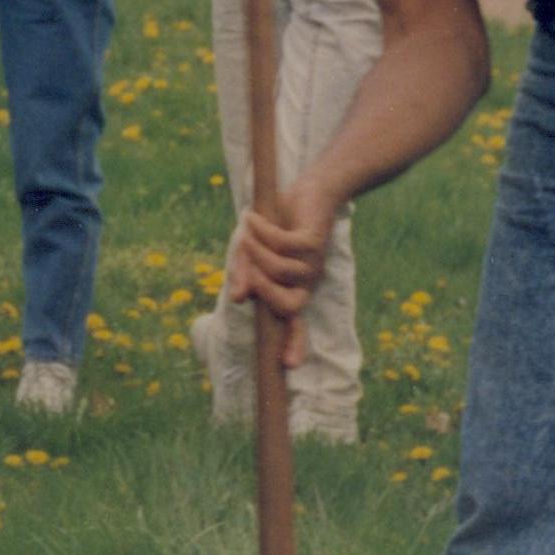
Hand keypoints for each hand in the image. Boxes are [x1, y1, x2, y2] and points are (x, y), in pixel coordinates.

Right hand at [223, 183, 340, 345]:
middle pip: (289, 306)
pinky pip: (282, 244)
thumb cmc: (280, 223)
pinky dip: (262, 230)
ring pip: (280, 271)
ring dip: (256, 251)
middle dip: (262, 290)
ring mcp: (313, 263)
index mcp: (294, 287)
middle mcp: (306, 281)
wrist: (313, 189)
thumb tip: (239, 299)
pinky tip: (253, 218)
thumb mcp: (255, 250)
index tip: (288, 365)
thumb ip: (245, 272)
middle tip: (248, 267)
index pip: (295, 322)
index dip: (293, 343)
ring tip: (248, 231)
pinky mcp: (314, 240)